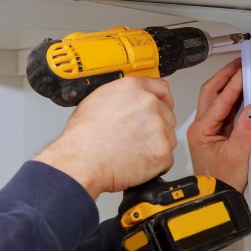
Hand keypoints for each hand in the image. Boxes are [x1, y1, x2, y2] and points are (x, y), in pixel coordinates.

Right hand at [35, 77, 176, 198]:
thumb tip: (129, 100)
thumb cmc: (83, 137)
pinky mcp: (162, 151)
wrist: (83, 161)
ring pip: (168, 136)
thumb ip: (122, 95)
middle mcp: (149, 104)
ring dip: (156, 144)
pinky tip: (137, 162)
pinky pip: (166, 157)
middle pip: (166, 114)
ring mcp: (158, 128)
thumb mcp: (97, 100)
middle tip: (138, 137)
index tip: (164, 105)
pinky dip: (155, 163)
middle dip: (156, 126)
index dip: (163, 99)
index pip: (161, 88)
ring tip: (133, 151)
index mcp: (133, 88)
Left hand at [187, 58, 250, 191]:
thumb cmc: (219, 182)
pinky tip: (245, 94)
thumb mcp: (237, 156)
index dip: (234, 84)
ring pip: (217, 99)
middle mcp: (201, 128)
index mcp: (201, 130)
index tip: (245, 71)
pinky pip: (225, 110)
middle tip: (240, 62)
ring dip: (229, 85)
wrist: (216, 199)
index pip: (220, 100)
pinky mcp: (217, 134)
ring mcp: (208, 130)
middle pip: (211, 92)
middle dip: (226, 75)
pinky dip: (234, 99)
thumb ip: (246, 130)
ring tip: (242, 72)